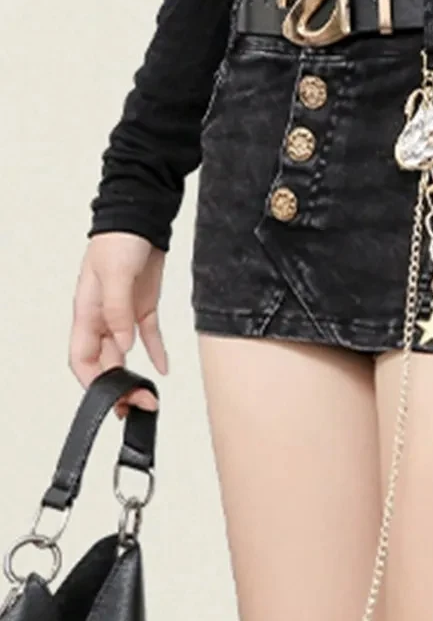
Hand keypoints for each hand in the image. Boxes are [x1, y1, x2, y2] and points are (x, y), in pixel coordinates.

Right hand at [69, 232, 167, 417]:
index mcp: (86, 312)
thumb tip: (123, 344)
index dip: (94, 381)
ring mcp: (124, 313)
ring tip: (149, 397)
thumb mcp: (115, 275)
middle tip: (138, 404)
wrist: (141, 217)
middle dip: (119, 386)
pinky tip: (163, 369)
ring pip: (126, 353)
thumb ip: (117, 311)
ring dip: (136, 375)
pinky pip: (148, 336)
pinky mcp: (144, 306)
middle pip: (106, 361)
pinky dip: (156, 353)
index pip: (82, 357)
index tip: (113, 398)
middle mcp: (102, 317)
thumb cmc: (119, 239)